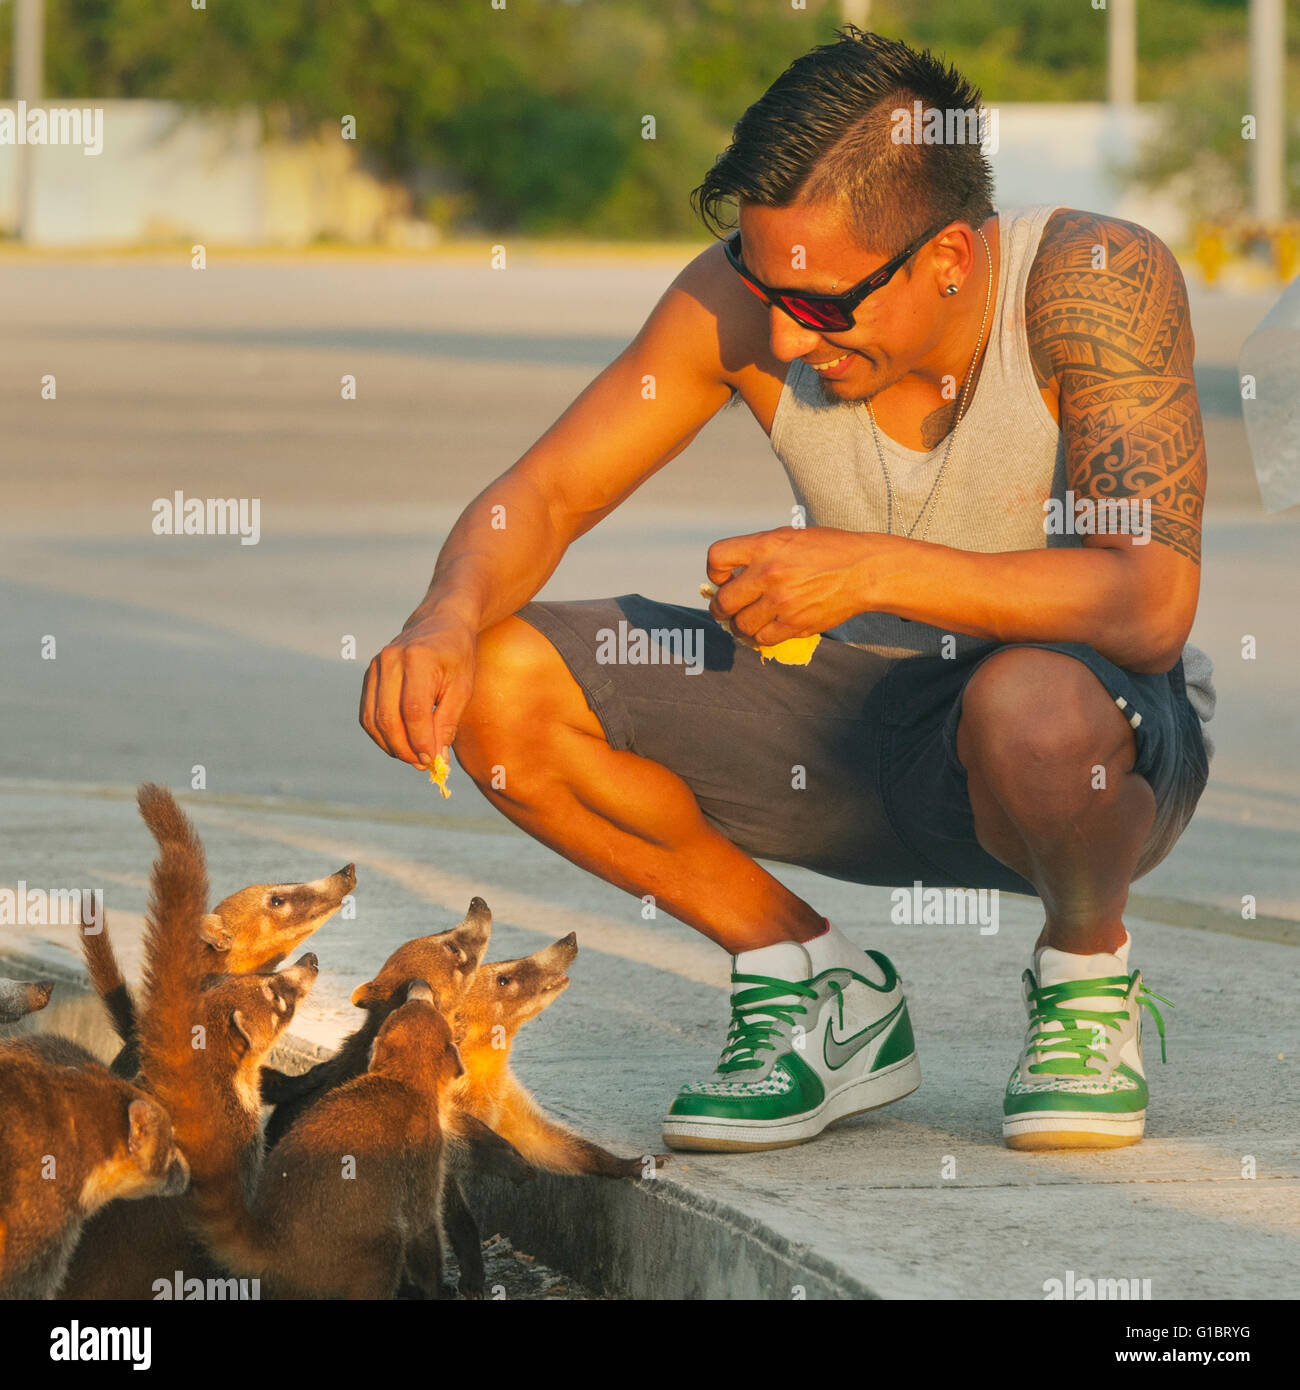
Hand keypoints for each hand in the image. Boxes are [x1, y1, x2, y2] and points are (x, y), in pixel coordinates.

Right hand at [359, 609, 477, 768]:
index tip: (433, 760)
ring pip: (373, 719)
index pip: (413, 711)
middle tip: (423, 764)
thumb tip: (436, 759)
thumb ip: (447, 723)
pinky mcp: (369, 674)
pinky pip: (367, 713)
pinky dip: (381, 734)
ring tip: (413, 757)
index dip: (421, 741)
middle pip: (388, 717)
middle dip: (405, 748)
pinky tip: (400, 743)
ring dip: (391, 745)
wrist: (441, 622)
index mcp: (418, 659)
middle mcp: (390, 660)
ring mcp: (376, 665)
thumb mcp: (462, 687)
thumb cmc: (458, 656)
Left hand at [705, 526, 885, 644]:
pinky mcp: (795, 624)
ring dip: (740, 624)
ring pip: (741, 625)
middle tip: (726, 608)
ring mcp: (782, 602)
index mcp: (765, 546)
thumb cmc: (827, 550)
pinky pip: (763, 639)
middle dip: (720, 608)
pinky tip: (766, 628)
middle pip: (723, 601)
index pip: (716, 558)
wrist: (864, 570)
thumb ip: (759, 553)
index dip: (714, 572)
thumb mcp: (789, 538)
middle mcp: (769, 574)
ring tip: (748, 619)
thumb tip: (731, 576)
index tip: (722, 578)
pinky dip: (760, 636)